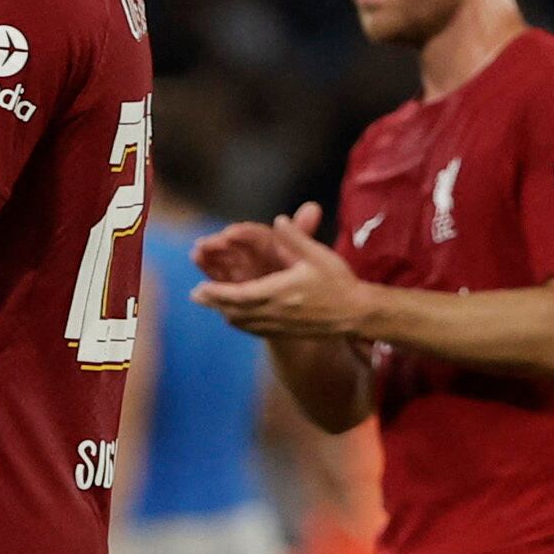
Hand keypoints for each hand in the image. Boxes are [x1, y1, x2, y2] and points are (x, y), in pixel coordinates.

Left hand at [191, 204, 371, 336]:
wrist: (357, 314)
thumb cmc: (338, 282)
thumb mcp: (318, 256)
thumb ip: (296, 238)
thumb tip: (278, 220)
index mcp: (280, 292)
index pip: (239, 295)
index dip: (216, 294)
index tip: (199, 288)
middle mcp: (276, 313)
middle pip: (235, 312)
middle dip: (214, 303)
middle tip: (196, 295)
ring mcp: (280, 326)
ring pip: (244, 323)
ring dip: (226, 313)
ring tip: (212, 303)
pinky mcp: (286, 333)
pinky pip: (255, 330)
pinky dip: (241, 322)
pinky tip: (236, 316)